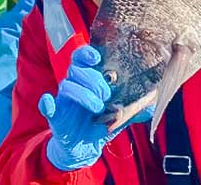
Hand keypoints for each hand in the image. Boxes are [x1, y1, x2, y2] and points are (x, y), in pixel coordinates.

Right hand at [39, 46, 150, 170]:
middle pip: (76, 69)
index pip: (82, 58)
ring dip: (83, 95)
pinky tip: (49, 103)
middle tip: (106, 94)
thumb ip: (135, 108)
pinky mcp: (55, 116)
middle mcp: (74, 84)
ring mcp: (63, 100)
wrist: (84, 147)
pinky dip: (46, 104)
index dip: (87, 53)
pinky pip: (46, 106)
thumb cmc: (102, 123)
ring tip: (97, 108)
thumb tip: (153, 105)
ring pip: (67, 86)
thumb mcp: (121, 115)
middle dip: (92, 79)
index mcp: (88, 79)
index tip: (97, 58)